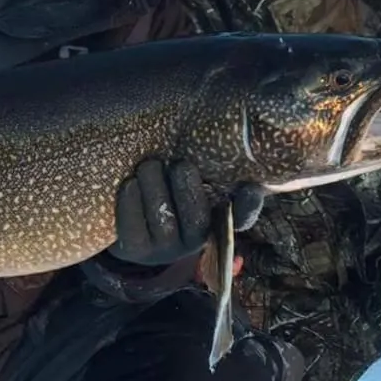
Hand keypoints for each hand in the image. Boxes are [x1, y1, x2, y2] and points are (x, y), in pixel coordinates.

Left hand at [109, 158, 265, 266]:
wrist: (133, 220)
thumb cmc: (169, 186)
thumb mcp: (192, 175)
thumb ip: (209, 165)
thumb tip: (231, 129)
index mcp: (215, 218)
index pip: (241, 218)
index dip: (248, 207)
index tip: (250, 188)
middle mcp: (194, 240)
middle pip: (196, 219)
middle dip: (187, 189)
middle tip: (180, 165)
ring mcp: (165, 249)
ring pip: (164, 221)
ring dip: (154, 188)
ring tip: (149, 165)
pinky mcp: (137, 251)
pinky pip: (133, 228)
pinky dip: (130, 202)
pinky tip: (130, 183)